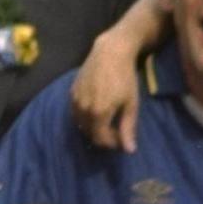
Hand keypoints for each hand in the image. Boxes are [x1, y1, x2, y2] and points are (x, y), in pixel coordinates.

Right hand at [69, 32, 142, 151]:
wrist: (110, 52)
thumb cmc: (125, 78)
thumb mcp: (131, 104)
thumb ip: (128, 128)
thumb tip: (129, 151)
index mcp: (98, 114)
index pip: (100, 139)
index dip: (111, 143)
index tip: (122, 138)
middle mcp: (83, 110)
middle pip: (89, 133)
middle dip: (102, 136)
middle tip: (115, 130)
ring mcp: (75, 101)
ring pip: (81, 123)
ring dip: (93, 126)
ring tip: (106, 120)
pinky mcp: (71, 93)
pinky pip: (76, 112)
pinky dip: (86, 116)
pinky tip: (97, 108)